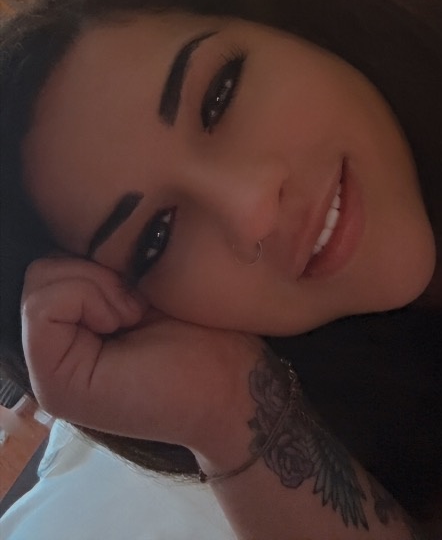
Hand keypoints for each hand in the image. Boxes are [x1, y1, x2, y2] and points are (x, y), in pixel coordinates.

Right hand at [21, 256, 261, 453]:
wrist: (234, 380)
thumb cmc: (204, 326)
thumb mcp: (145, 279)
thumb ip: (102, 264)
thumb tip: (76, 223)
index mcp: (73, 324)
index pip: (50, 258)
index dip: (96, 256)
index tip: (139, 286)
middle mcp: (53, 349)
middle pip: (40, 267)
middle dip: (96, 269)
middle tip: (138, 303)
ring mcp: (48, 371)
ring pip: (38, 281)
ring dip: (98, 285)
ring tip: (135, 314)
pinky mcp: (54, 385)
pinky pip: (42, 308)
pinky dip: (90, 299)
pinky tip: (127, 323)